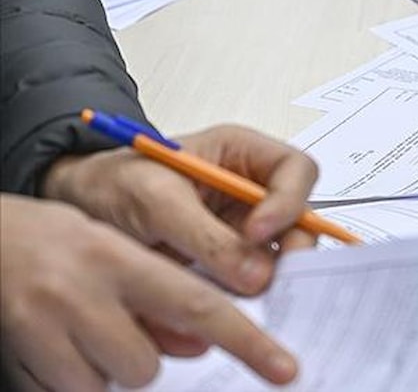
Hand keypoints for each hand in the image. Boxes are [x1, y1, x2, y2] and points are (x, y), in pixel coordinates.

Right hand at [0, 195, 297, 390]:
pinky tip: (58, 344)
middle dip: (145, 353)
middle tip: (119, 323)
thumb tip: (200, 344)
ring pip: (109, 384)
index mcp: (118, 256)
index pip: (199, 305)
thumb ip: (163, 293)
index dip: (247, 341)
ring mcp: (42, 328)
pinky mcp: (18, 356)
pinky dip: (71, 379)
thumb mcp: (119, 251)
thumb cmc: (61, 245)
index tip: (283, 368)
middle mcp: (80, 292)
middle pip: (147, 364)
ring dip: (105, 367)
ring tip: (82, 328)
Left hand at [42, 124, 318, 296]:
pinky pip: (252, 281)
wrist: (77, 209)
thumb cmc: (112, 183)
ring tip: (239, 294)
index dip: (289, 202)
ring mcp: (242, 228)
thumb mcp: (156, 200)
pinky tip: (223, 304)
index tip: (259, 233)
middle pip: (299, 218)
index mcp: (243, 155)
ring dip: (267, 276)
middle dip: (287, 249)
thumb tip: (258, 273)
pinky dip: (243, 296)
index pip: (296, 171)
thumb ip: (207, 235)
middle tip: (267, 277)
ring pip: (280, 255)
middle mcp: (251, 190)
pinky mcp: (228, 263)